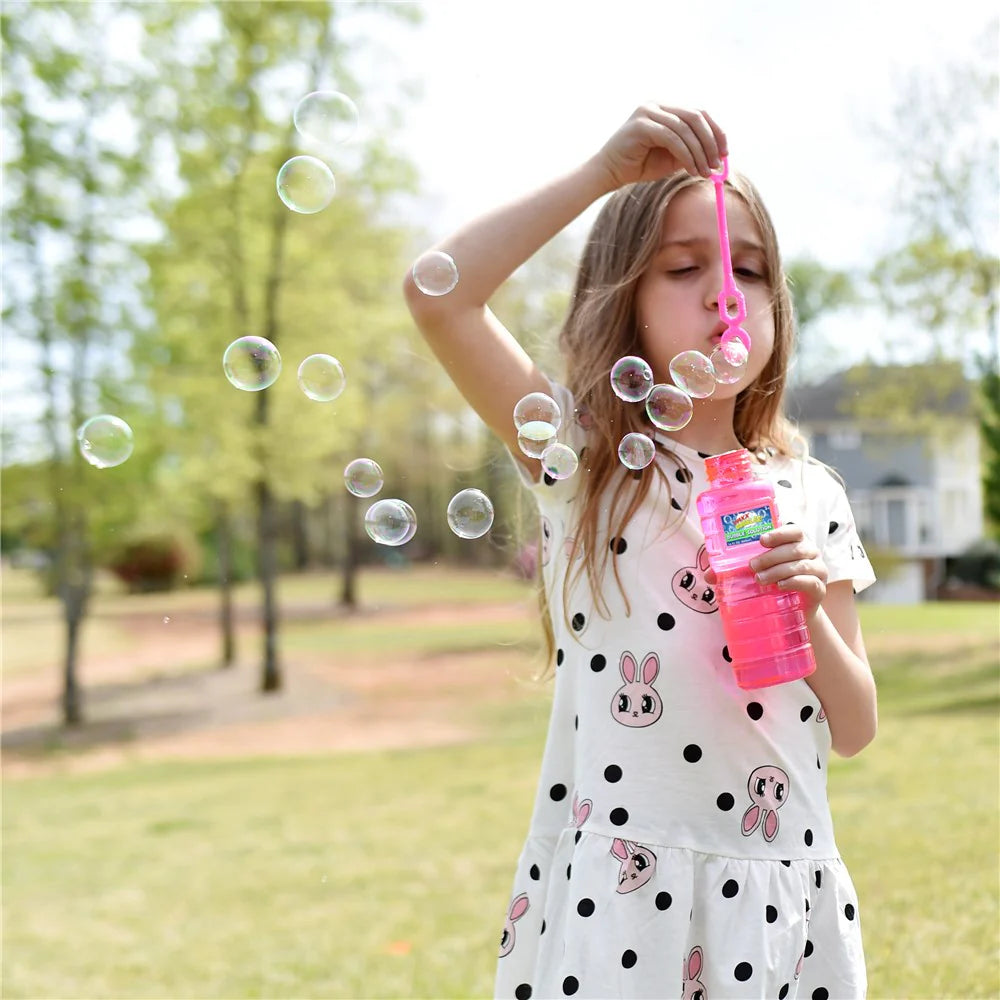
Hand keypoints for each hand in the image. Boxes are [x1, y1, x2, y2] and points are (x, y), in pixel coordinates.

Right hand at [592, 104, 727, 190]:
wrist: (610, 173)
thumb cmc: (639, 165)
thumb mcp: (672, 157)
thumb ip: (691, 150)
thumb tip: (717, 154)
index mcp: (666, 108)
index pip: (699, 113)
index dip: (716, 131)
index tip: (725, 153)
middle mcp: (658, 105)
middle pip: (695, 117)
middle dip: (710, 142)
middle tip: (717, 164)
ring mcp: (648, 111)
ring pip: (685, 128)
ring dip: (699, 152)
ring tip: (704, 172)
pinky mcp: (641, 124)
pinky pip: (672, 138)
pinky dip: (686, 154)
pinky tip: (691, 169)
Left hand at [704, 525, 828, 617]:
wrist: (792, 611)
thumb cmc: (772, 583)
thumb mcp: (754, 573)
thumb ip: (733, 570)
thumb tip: (709, 574)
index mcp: (795, 542)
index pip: (793, 530)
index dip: (779, 533)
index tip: (761, 540)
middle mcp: (809, 552)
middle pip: (795, 548)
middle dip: (771, 556)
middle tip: (752, 566)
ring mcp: (817, 570)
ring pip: (801, 564)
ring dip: (779, 570)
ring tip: (760, 579)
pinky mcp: (819, 589)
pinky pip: (810, 581)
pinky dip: (794, 582)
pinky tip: (781, 586)